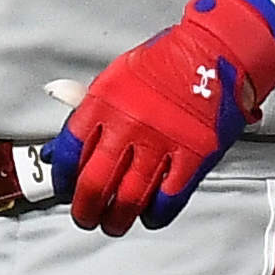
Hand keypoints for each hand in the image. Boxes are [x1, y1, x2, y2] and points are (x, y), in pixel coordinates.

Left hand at [42, 0, 274, 233]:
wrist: (216, 51)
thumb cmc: (167, 63)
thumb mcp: (116, 77)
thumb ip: (87, 113)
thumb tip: (58, 150)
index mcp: (103, 102)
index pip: (69, 152)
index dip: (63, 179)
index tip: (65, 189)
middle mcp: (128, 124)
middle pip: (94, 184)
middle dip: (85, 209)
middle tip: (87, 216)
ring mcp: (161, 142)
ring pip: (128, 199)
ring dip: (117, 219)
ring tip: (114, 223)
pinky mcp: (193, 156)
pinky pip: (167, 200)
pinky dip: (155, 215)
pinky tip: (149, 215)